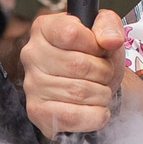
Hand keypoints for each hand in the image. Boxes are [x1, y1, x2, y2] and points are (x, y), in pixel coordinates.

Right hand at [21, 7, 125, 137]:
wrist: (92, 84)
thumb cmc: (95, 56)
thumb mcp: (105, 32)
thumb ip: (109, 26)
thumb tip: (110, 40)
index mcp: (44, 28)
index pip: (70, 33)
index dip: (95, 45)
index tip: (100, 50)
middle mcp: (31, 54)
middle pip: (79, 65)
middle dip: (103, 72)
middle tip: (104, 74)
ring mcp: (31, 84)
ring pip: (79, 92)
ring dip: (102, 94)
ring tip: (100, 90)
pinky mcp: (37, 111)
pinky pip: (72, 117)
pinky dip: (95, 115)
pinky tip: (96, 109)